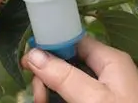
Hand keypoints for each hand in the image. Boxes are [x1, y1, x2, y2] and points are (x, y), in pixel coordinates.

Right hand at [21, 37, 137, 102]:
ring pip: (70, 84)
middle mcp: (108, 71)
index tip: (27, 64)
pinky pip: (78, 97)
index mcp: (110, 59)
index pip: (74, 41)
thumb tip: (33, 53)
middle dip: (49, 79)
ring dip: (53, 94)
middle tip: (38, 99)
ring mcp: (107, 90)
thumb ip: (64, 76)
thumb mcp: (92, 97)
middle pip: (68, 65)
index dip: (50, 48)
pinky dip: (64, 100)